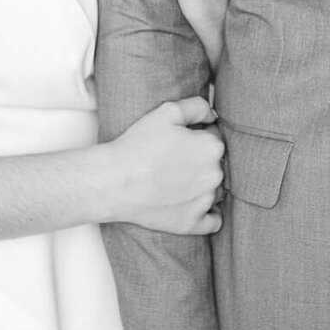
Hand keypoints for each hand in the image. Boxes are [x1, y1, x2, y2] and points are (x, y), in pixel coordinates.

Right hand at [104, 97, 224, 234]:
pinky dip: (207, 214)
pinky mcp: (192, 223)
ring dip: (204, 186)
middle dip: (201, 161)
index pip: (215, 137)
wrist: (113, 181)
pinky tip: (193, 205)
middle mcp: (214, 175)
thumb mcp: (167, 111)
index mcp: (212, 147)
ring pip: (215, 190)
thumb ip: (197, 106)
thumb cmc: (138, 145)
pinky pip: (213, 221)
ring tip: (176, 181)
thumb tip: (212, 115)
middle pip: (216, 164)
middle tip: (174, 160)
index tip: (179, 140)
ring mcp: (204, 202)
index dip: (197, 135)